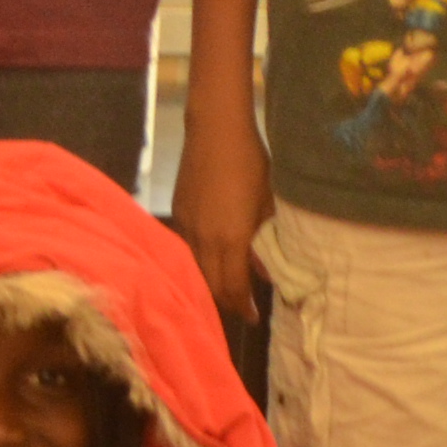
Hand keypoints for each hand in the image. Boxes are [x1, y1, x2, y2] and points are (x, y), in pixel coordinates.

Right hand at [173, 111, 273, 325]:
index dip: (243, 307)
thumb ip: (266, 240)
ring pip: (196, 269)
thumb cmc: (250, 163)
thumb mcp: (268, 203)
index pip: (233, 287)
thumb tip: (267, 271)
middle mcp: (203, 240)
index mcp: (229, 239)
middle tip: (242, 307)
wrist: (215, 129)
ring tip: (228, 286)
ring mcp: (186, 227)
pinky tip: (213, 258)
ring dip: (211, 283)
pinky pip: (188, 249)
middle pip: (210, 286)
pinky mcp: (178, 214)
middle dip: (226, 301)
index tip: (254, 318)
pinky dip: (201, 262)